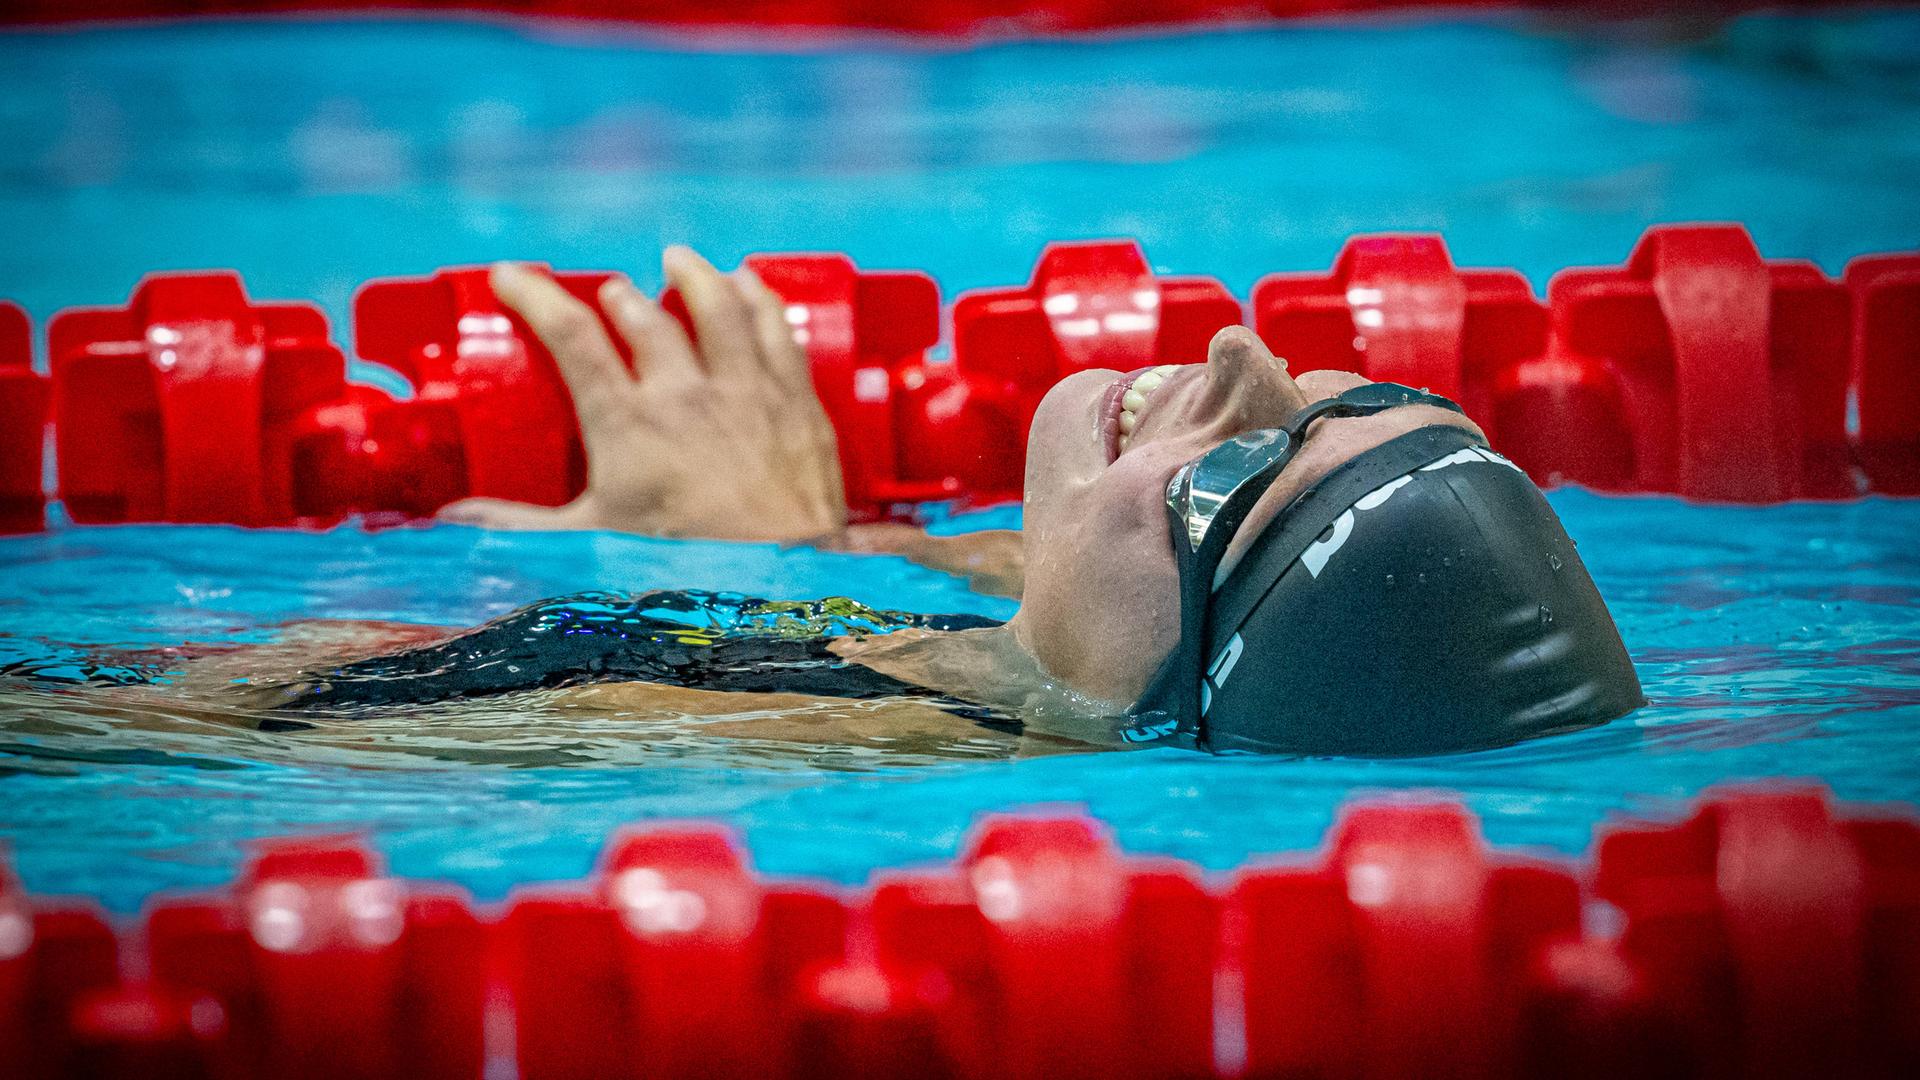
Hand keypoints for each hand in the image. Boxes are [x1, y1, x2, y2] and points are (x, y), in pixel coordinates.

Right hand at [438, 246, 847, 542]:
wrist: (785, 584)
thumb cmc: (684, 568)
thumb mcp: (592, 545)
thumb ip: (519, 528)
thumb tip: (450, 521)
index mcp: (628, 424)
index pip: (572, 337)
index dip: (536, 297)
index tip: (512, 276)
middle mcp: (688, 395)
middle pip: (646, 317)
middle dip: (622, 296)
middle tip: (611, 293)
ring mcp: (748, 392)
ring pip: (719, 307)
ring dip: (695, 277)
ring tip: (678, 261)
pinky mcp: (796, 401)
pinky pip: (776, 329)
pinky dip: (759, 298)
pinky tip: (749, 283)